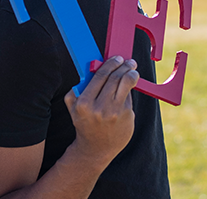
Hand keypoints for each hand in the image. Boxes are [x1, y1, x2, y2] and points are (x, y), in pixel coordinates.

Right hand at [64, 55, 138, 170]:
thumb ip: (76, 88)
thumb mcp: (73, 107)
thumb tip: (88, 68)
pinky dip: (129, 91)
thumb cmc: (85, 122)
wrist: (96, 149)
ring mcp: (115, 113)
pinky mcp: (126, 117)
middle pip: (115, 77)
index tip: (116, 58)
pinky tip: (128, 89)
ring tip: (133, 70)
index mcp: (84, 103)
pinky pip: (129, 98)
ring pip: (126, 84)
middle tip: (128, 61)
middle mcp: (100, 108)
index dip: (111, 63)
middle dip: (124, 66)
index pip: (100, 75)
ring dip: (131, 73)